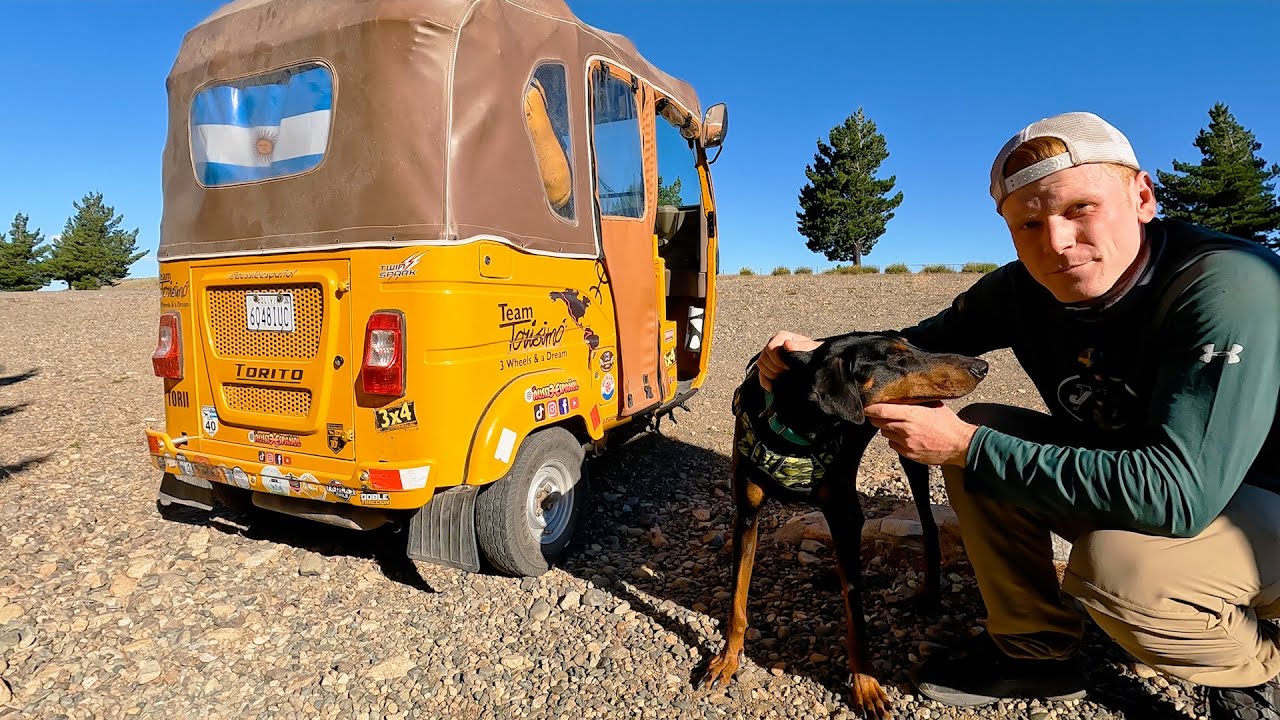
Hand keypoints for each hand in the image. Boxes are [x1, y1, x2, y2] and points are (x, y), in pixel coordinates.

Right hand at [757, 331, 822, 390]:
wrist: (815, 357)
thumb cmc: (812, 351)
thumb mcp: (809, 347)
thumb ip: (799, 345)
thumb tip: (786, 344)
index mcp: (781, 337)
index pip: (770, 348)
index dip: (777, 360)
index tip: (788, 367)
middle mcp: (773, 343)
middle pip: (764, 357)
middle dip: (775, 368)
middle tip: (786, 373)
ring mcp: (769, 354)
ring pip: (760, 364)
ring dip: (770, 374)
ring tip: (782, 378)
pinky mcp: (768, 365)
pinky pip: (761, 373)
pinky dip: (765, 382)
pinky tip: (771, 388)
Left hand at [863, 401, 977, 466]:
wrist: (960, 445)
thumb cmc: (949, 424)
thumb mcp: (934, 405)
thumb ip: (917, 401)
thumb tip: (904, 394)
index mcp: (913, 414)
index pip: (883, 410)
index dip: (871, 408)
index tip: (866, 406)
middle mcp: (907, 429)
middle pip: (881, 423)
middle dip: (877, 418)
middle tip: (878, 414)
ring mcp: (907, 443)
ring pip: (886, 434)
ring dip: (887, 429)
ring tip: (897, 424)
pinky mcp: (909, 454)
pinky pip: (893, 445)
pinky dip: (895, 440)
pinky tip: (905, 436)